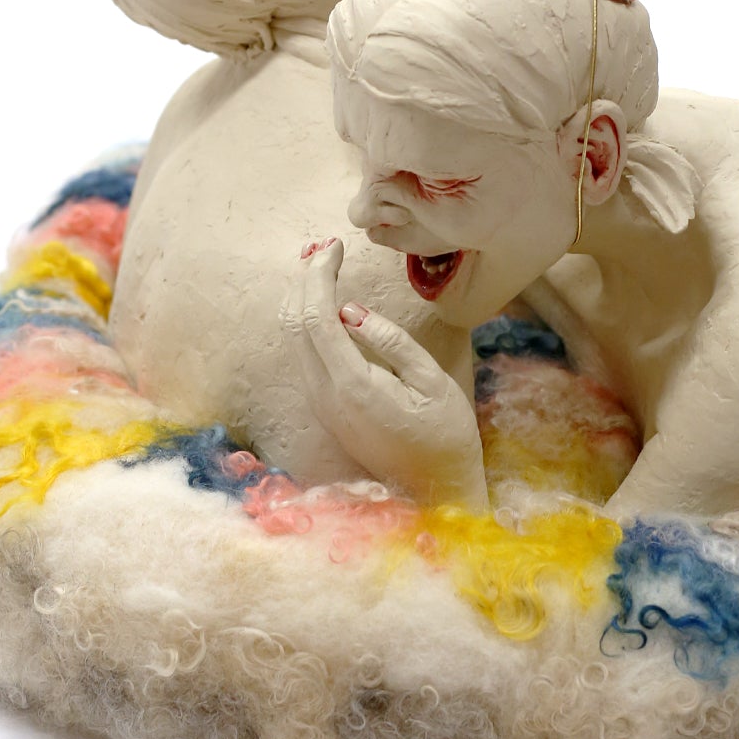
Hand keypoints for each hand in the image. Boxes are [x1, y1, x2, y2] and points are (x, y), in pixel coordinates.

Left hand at [280, 237, 487, 507]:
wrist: (436, 492)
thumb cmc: (445, 434)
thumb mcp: (432, 382)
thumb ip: (391, 342)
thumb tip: (349, 310)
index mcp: (353, 385)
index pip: (317, 317)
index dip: (319, 275)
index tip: (335, 246)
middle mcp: (326, 395)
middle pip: (295, 323)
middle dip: (304, 279)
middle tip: (324, 246)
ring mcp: (321, 404)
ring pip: (293, 339)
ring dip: (301, 298)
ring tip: (320, 264)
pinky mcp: (325, 408)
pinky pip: (303, 354)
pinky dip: (306, 320)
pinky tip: (323, 302)